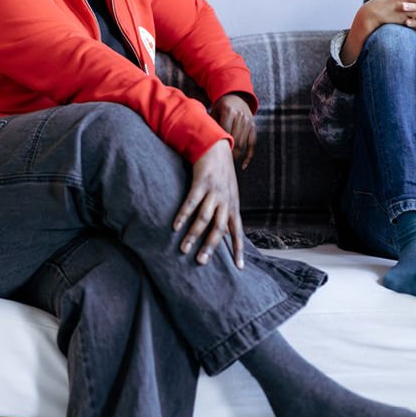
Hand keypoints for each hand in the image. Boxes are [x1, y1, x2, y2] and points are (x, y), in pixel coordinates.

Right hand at [173, 141, 245, 269]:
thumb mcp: (229, 195)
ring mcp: (214, 192)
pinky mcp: (201, 183)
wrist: (216, 148)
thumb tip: (223, 235)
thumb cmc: (222, 176)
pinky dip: (183, 215)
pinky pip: (191, 202)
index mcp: (233, 207)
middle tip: (201, 262)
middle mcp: (226, 202)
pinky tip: (176, 227)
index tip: (239, 267)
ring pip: (204, 218)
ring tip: (184, 249)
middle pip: (219, 229)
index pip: (238, 232)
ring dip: (193, 235)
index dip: (239, 249)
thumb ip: (225, 214)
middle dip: (210, 246)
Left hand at [209, 93, 256, 168]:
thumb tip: (201, 141)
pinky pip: (252, 145)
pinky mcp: (253, 127)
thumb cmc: (221, 106)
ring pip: (243, 144)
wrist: (237, 97)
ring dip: (236, 156)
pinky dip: (249, 156)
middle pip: (235, 141)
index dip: (221, 145)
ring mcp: (249, 122)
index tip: (215, 156)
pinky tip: (243, 165)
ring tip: (227, 164)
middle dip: (229, 154)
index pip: (225, 133)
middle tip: (220, 163)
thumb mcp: (214, 111)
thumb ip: (211, 124)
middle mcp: (241, 117)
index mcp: (229, 112)